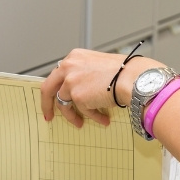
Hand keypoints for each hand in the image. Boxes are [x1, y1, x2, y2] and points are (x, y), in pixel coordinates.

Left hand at [40, 49, 158, 127]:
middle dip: (47, 104)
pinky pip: (81, 111)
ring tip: (81, 123)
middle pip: (48, 88)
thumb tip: (81, 90)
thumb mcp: (99, 65)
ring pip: (63, 104)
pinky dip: (91, 117)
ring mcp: (71, 82)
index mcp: (74, 57)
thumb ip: (85, 73)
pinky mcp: (77, 96)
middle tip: (49, 115)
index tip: (54, 98)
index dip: (55, 88)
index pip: (57, 74)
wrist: (133, 77)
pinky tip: (102, 120)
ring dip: (73, 116)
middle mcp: (68, 67)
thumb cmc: (124, 71)